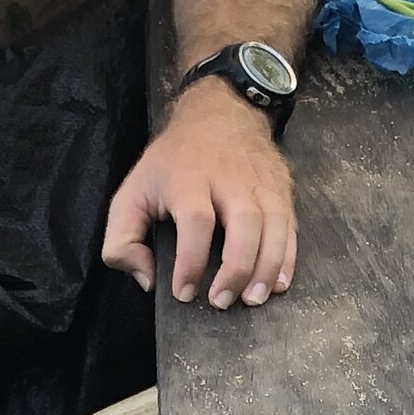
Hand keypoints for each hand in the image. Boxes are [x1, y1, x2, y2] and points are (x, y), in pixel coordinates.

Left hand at [101, 84, 296, 310]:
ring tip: (253, 299)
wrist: (220, 113)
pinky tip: (279, 283)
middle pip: (245, 223)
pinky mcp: (281, 189)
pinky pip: (290, 226)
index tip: (184, 292)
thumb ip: (123, 239)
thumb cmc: (172, 161)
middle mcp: (230, 179)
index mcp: (189, 179)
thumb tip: (145, 278)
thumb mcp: (132, 192)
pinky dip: (288, 257)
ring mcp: (261, 183)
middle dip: (236, 268)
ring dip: (267, 268)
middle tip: (222, 301)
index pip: (196, 221)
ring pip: (274, 226)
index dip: (191, 261)